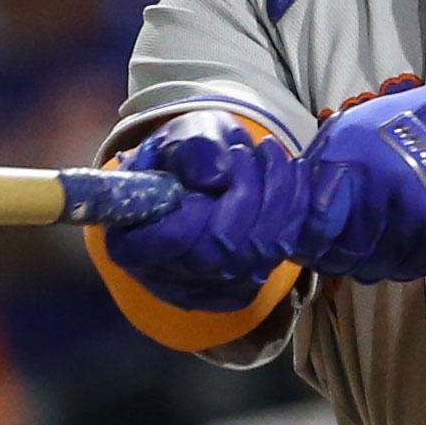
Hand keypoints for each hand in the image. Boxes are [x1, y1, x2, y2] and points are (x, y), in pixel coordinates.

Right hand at [104, 112, 331, 311]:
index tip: (219, 170)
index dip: (199, 208)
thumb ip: (194, 149)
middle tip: (251, 150)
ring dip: (276, 196)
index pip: (170, 239)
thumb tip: (216, 177)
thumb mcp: (184, 135)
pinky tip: (289, 178)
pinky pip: (279, 255)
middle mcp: (166, 276)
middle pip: (223, 250)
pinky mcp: (241, 288)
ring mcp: (206, 289)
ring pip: (258, 254)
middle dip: (248, 191)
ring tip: (269, 156)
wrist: (209, 170)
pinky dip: (293, 211)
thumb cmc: (187, 153)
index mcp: (132, 240)